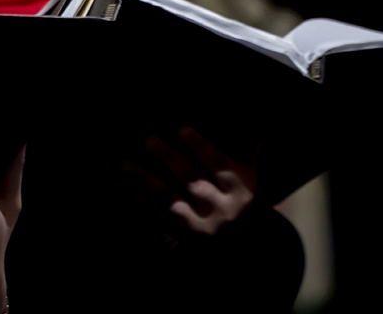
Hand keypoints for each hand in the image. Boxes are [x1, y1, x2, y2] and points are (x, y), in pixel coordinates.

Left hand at [127, 126, 255, 236]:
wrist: (244, 254)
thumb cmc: (242, 205)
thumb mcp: (249, 182)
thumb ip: (249, 155)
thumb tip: (262, 130)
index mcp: (238, 190)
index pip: (220, 165)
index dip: (202, 147)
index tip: (181, 128)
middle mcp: (220, 209)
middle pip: (192, 181)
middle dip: (169, 160)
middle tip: (147, 139)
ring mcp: (200, 225)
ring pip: (169, 200)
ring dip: (143, 181)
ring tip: (122, 164)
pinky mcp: (180, 236)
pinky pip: (155, 216)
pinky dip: (136, 199)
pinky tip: (120, 184)